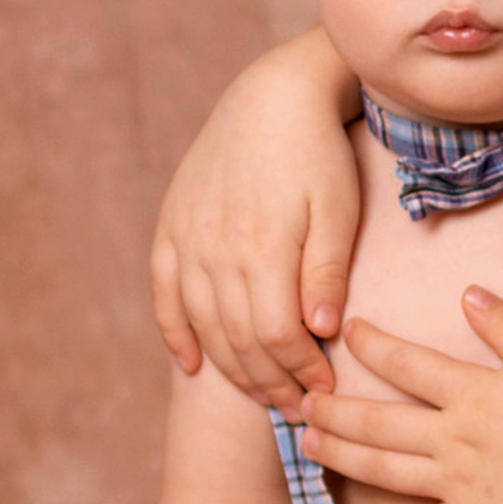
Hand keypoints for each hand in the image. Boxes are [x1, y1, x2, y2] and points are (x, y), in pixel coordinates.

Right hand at [151, 29, 357, 406]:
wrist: (272, 96)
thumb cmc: (318, 153)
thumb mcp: (337, 208)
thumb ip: (324, 270)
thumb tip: (317, 331)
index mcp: (260, 245)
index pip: (275, 334)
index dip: (300, 369)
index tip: (325, 386)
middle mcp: (214, 248)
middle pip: (237, 338)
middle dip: (271, 381)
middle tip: (299, 407)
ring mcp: (187, 239)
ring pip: (203, 324)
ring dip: (232, 367)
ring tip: (264, 393)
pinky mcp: (172, 227)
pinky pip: (165, 293)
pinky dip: (176, 333)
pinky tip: (194, 365)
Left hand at [298, 289, 502, 503]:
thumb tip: (468, 293)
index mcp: (473, 396)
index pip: (408, 365)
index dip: (373, 345)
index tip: (347, 332)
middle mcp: (453, 440)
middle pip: (380, 422)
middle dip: (336, 410)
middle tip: (302, 401)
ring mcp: (455, 487)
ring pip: (383, 472)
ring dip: (341, 459)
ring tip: (309, 448)